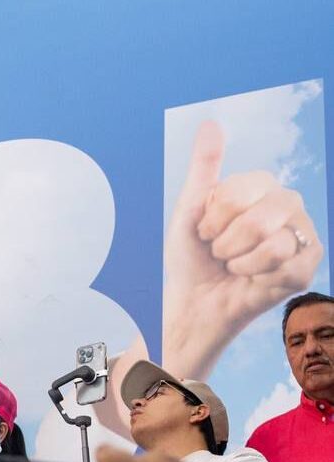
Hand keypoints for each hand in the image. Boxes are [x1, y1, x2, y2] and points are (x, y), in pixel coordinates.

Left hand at [163, 120, 321, 377]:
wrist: (193, 302)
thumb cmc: (191, 258)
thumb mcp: (190, 210)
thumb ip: (204, 168)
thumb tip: (210, 122)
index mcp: (261, 187)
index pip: (244, 187)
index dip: (215, 215)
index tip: (205, 230)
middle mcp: (287, 205)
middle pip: (262, 213)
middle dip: (226, 240)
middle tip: (219, 251)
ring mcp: (301, 235)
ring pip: (273, 239)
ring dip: (238, 259)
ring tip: (233, 265)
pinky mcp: (306, 267)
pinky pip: (285, 263)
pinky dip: (256, 274)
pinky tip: (251, 279)